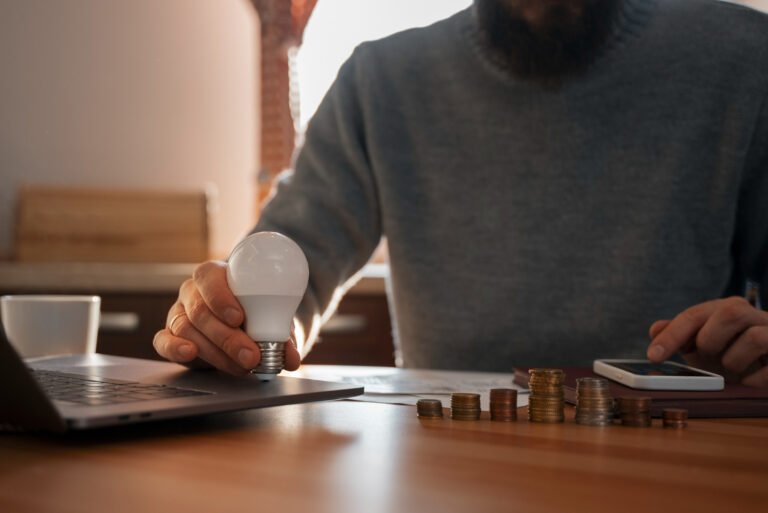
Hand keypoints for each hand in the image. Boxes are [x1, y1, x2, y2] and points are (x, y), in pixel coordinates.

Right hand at [152, 260, 300, 375]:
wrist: (241, 322)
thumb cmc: (254, 311)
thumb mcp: (270, 316)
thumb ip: (281, 335)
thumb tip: (291, 359)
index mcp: (214, 275)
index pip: (209, 278)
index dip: (221, 297)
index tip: (239, 318)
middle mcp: (192, 292)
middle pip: (200, 311)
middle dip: (227, 337)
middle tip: (250, 356)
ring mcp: (178, 313)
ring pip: (187, 330)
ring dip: (216, 352)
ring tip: (241, 366)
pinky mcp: (170, 336)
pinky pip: (163, 341)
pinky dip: (174, 348)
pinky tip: (190, 354)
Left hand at [646, 297, 767, 386]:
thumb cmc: (736, 354)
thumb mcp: (706, 345)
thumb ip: (682, 335)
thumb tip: (655, 329)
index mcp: (728, 309)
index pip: (695, 315)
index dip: (672, 335)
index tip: (653, 356)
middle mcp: (755, 316)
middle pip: (731, 312)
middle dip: (710, 338)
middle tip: (705, 355)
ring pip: (755, 337)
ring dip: (734, 360)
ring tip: (732, 368)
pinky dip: (753, 380)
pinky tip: (748, 381)